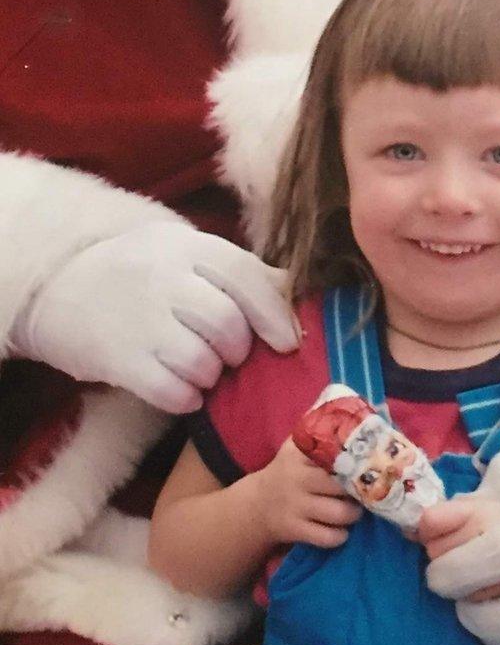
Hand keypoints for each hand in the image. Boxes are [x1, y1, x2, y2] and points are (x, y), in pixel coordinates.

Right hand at [10, 222, 298, 412]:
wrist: (56, 289)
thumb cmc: (144, 275)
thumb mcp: (189, 257)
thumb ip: (241, 272)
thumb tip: (297, 291)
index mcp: (187, 247)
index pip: (244, 275)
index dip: (274, 313)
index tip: (287, 342)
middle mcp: (161, 277)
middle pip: (226, 322)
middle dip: (239, 349)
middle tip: (232, 355)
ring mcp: (136, 317)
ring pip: (201, 360)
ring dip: (213, 374)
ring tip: (203, 369)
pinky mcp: (115, 358)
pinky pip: (171, 390)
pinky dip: (188, 397)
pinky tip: (184, 390)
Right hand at [252, 438, 360, 548]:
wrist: (256, 504)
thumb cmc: (288, 471)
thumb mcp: (297, 447)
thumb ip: (320, 430)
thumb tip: (358, 409)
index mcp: (300, 456)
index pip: (332, 454)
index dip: (354, 461)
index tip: (368, 464)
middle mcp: (297, 479)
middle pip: (339, 485)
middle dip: (359, 490)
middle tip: (367, 491)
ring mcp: (295, 506)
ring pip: (338, 513)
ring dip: (354, 514)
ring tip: (356, 510)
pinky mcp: (294, 529)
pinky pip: (326, 537)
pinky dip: (339, 536)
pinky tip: (341, 530)